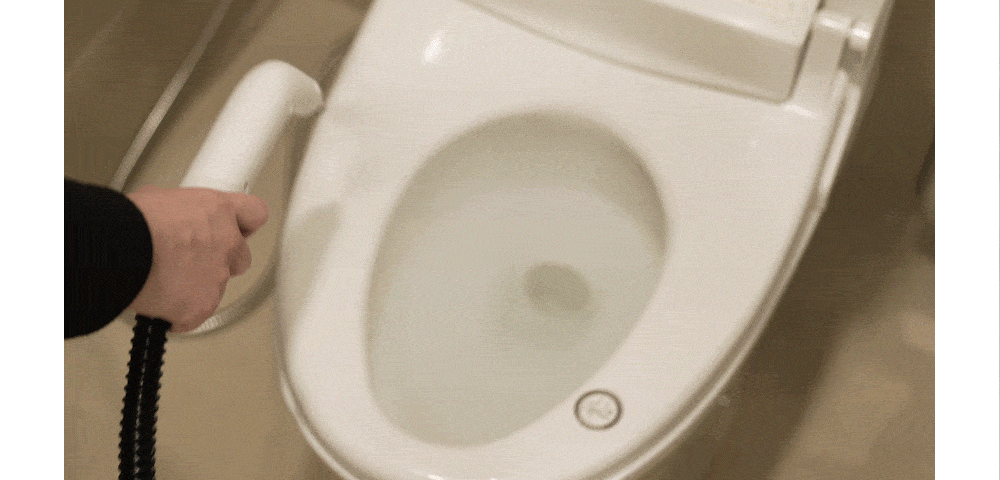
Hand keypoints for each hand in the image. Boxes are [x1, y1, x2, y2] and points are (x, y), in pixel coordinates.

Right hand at [125, 185, 268, 331]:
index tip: (236, 230)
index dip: (244, 224)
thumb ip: (182, 213)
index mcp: (218, 211)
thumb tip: (173, 220)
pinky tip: (157, 301)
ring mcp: (219, 277)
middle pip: (240, 258)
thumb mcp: (159, 199)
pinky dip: (178, 312)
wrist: (118, 249)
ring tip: (162, 281)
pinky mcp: (203, 306)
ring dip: (195, 287)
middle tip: (190, 262)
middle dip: (220, 262)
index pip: (254, 213)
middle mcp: (227, 243)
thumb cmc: (131, 221)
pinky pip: (195, 313)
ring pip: (216, 287)